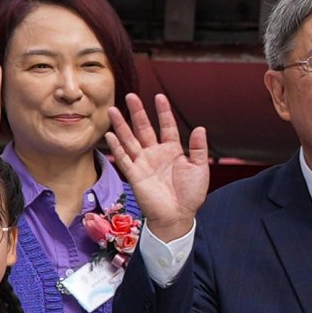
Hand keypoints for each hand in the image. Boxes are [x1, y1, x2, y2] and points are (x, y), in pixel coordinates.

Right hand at [110, 94, 211, 238]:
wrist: (178, 216)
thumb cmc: (190, 195)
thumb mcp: (199, 169)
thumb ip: (198, 148)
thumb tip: (200, 128)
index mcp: (172, 150)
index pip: (167, 126)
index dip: (163, 112)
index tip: (159, 96)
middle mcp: (155, 153)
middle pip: (144, 128)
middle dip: (137, 112)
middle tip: (130, 95)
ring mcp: (143, 163)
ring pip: (130, 140)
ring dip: (121, 125)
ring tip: (113, 110)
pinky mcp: (135, 175)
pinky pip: (124, 158)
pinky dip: (117, 147)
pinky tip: (110, 134)